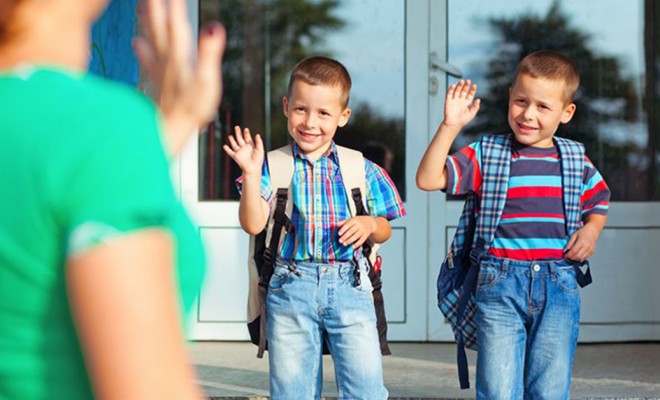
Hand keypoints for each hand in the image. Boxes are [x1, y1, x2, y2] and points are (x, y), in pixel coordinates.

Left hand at [133, 0, 226, 155]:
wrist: (167, 133)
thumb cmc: (189, 110)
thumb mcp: (207, 82)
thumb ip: (209, 54)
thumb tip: (214, 27)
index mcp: (179, 57)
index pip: (177, 23)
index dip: (175, 6)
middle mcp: (166, 60)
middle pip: (159, 26)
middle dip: (156, 6)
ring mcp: (159, 71)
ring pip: (150, 38)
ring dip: (146, 20)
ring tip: (140, 5)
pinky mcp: (156, 82)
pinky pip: (146, 58)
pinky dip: (141, 48)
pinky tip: (135, 42)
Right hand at [223, 126, 263, 175]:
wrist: (253, 168)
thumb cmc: (258, 160)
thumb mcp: (260, 150)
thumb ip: (259, 142)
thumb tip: (257, 134)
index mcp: (250, 146)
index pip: (247, 138)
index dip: (246, 133)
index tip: (246, 129)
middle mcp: (244, 148)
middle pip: (240, 139)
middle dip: (238, 133)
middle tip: (237, 127)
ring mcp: (240, 152)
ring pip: (234, 144)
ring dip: (232, 140)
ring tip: (230, 136)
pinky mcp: (236, 156)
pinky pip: (230, 152)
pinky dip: (227, 149)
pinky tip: (225, 146)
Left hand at [337, 216, 376, 249]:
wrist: (370, 222)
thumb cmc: (358, 221)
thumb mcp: (351, 219)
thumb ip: (344, 222)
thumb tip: (336, 225)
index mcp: (354, 220)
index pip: (348, 224)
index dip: (343, 229)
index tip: (339, 234)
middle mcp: (359, 225)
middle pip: (351, 231)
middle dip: (345, 236)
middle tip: (340, 241)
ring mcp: (363, 230)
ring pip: (356, 236)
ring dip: (349, 241)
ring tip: (344, 244)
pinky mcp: (366, 235)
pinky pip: (361, 241)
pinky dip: (357, 244)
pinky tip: (352, 247)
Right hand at [443, 79, 479, 130]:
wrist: (453, 124)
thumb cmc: (463, 120)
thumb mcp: (472, 113)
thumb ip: (476, 107)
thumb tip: (478, 99)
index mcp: (467, 102)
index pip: (470, 94)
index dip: (472, 90)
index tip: (474, 85)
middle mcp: (461, 100)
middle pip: (464, 90)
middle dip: (466, 86)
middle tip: (468, 81)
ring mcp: (454, 100)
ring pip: (457, 90)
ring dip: (459, 85)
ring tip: (461, 81)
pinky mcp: (448, 101)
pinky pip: (449, 93)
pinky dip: (451, 89)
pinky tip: (453, 85)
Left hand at [564, 224, 598, 261]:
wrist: (592, 231)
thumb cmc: (582, 232)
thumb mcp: (573, 236)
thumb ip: (569, 243)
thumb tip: (565, 250)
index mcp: (582, 241)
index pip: (574, 251)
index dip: (568, 255)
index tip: (565, 256)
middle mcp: (587, 246)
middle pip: (578, 256)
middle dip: (571, 258)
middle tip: (567, 256)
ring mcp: (590, 250)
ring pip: (581, 258)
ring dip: (575, 259)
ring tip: (571, 256)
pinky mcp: (592, 252)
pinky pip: (585, 258)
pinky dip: (580, 258)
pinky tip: (577, 255)